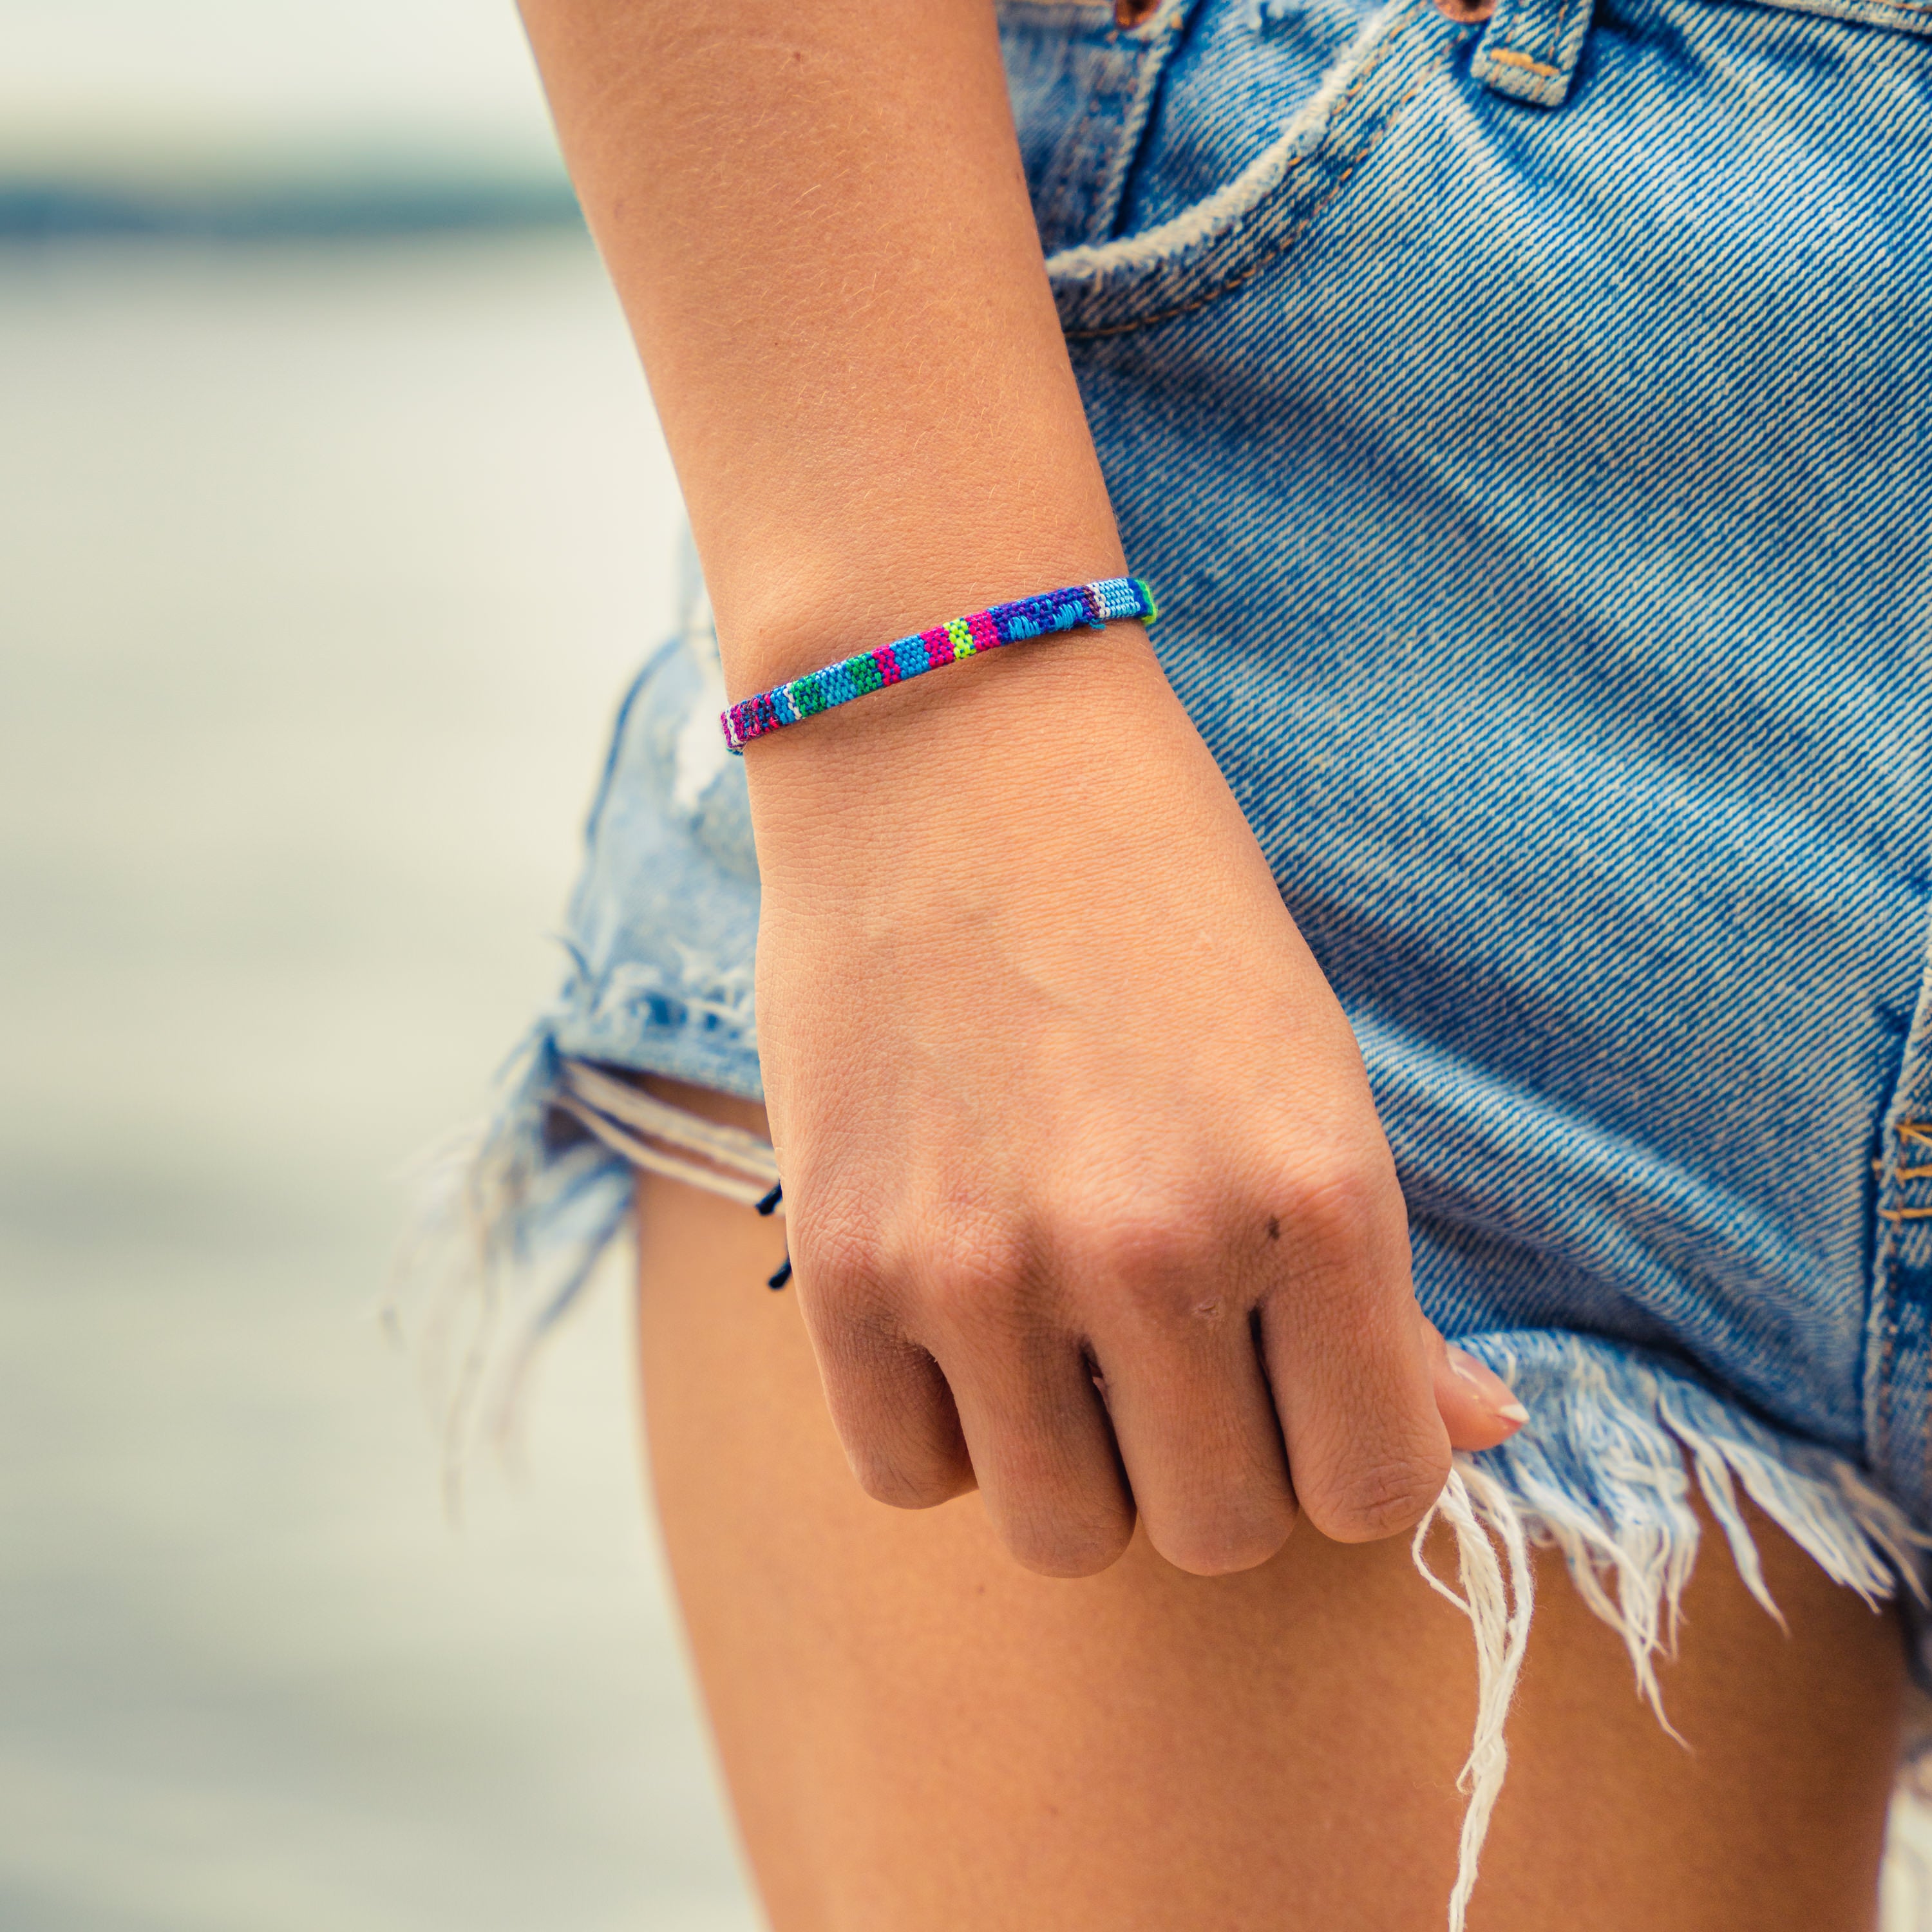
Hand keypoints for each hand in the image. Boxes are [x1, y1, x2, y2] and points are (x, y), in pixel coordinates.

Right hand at [745, 624, 1524, 1576]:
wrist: (950, 739)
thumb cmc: (1158, 894)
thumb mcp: (1311, 1066)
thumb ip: (1380, 1280)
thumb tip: (1474, 1433)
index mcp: (1317, 1192)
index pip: (1377, 1492)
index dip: (1346, 1454)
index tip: (1302, 1390)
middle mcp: (1155, 1247)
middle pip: (1221, 1534)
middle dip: (1213, 1464)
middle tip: (1173, 1350)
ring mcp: (985, 1263)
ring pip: (1067, 1536)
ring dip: (1079, 1465)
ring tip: (1061, 1340)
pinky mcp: (842, 1259)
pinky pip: (909, 1477)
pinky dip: (946, 1430)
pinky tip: (959, 1323)